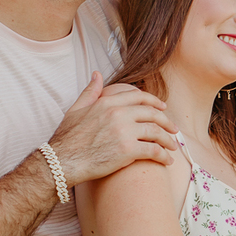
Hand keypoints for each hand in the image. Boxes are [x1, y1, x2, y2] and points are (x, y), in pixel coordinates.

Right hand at [49, 72, 177, 186]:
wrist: (62, 161)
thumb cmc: (67, 139)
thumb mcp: (76, 109)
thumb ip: (90, 91)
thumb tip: (97, 75)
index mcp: (108, 102)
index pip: (139, 97)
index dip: (154, 102)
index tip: (163, 108)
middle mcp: (119, 113)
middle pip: (152, 113)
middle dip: (166, 122)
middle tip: (173, 129)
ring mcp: (124, 131)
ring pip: (156, 132)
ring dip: (168, 140)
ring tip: (172, 147)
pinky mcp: (128, 150)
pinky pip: (154, 150)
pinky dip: (164, 156)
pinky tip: (167, 161)